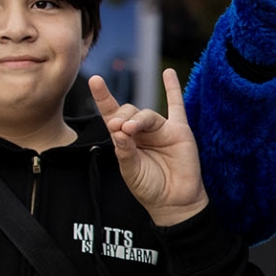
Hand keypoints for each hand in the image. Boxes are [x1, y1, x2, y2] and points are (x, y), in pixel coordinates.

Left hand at [94, 68, 208, 226]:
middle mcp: (141, 132)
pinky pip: (177, 106)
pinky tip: (167, 73)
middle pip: (128, 112)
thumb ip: (125, 151)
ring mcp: (161, 130)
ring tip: (130, 128)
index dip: (103, 98)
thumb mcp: (131, 172)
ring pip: (147, 114)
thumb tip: (119, 129)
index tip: (95, 81)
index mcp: (126, 140)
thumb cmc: (150, 188)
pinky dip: (173, 89)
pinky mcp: (179, 131)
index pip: (112, 115)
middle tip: (117, 128)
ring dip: (137, 118)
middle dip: (121, 117)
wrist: (174, 202)